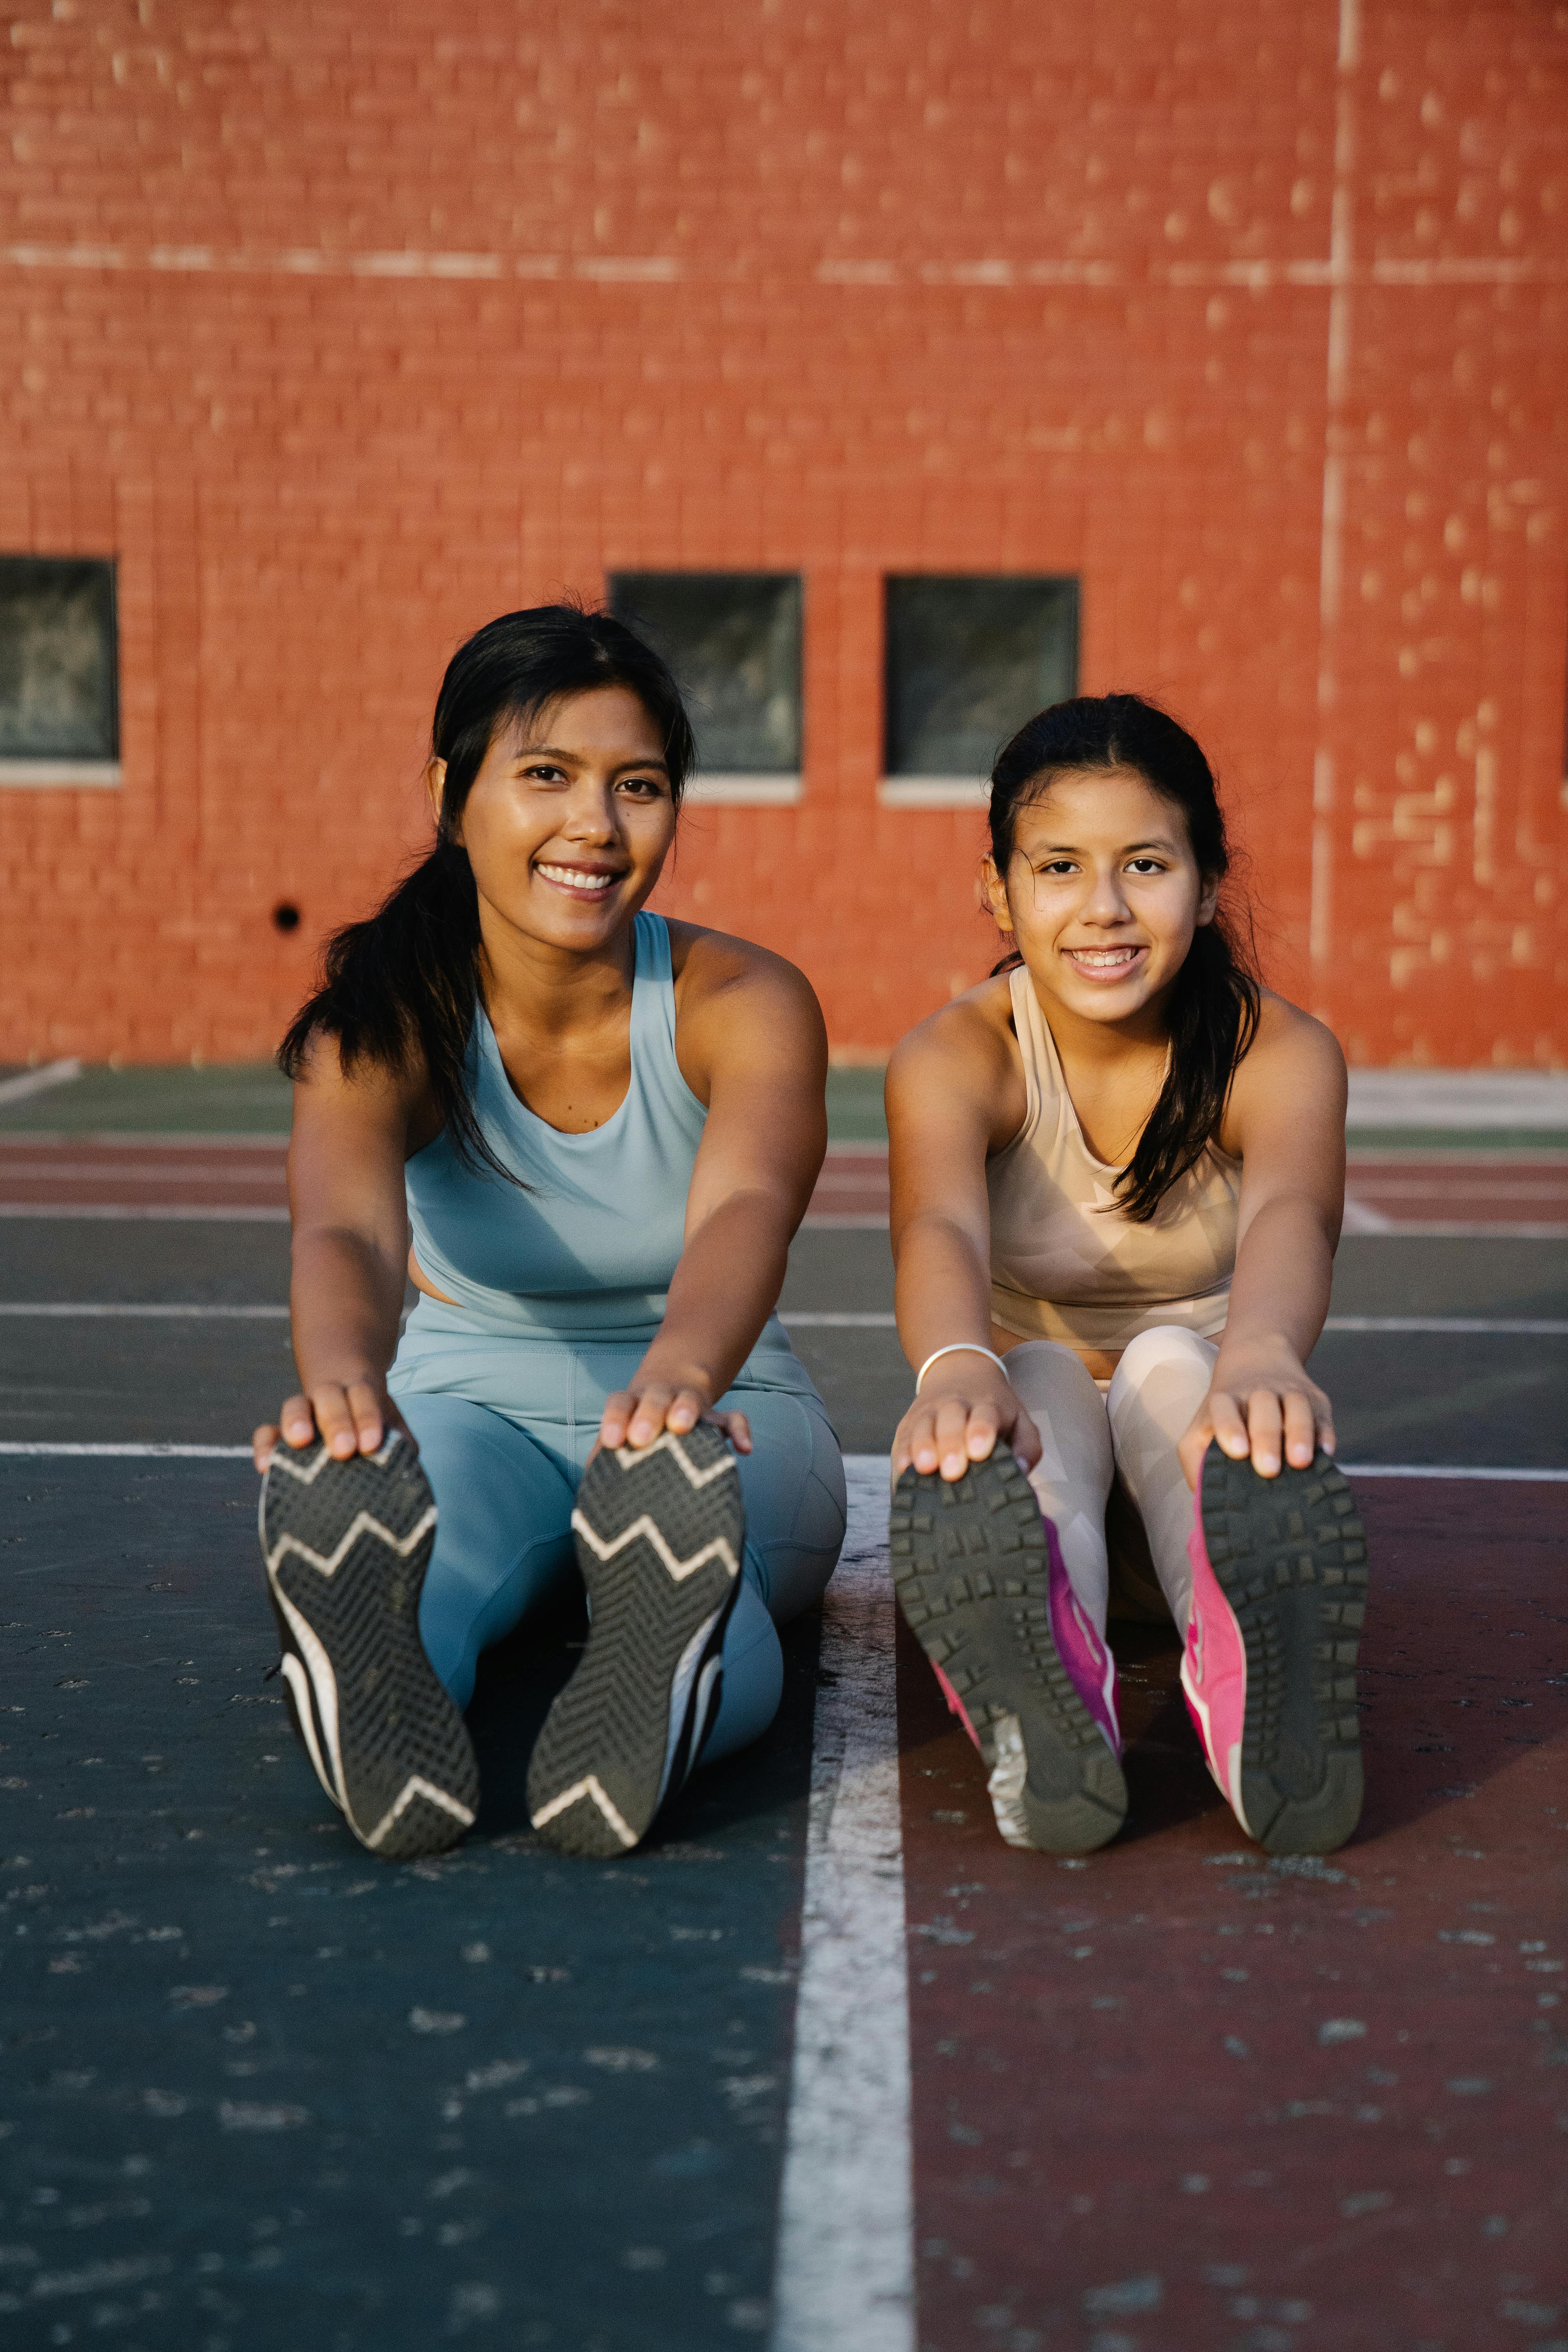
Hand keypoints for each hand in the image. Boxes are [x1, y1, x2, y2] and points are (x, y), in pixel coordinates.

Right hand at [252, 1381, 411, 1474]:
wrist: (346, 1393)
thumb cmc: (373, 1421)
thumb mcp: (391, 1424)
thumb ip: (400, 1440)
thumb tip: (407, 1460)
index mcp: (360, 1392)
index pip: (364, 1397)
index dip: (367, 1418)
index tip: (371, 1444)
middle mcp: (329, 1396)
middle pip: (331, 1399)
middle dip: (337, 1423)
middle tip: (343, 1450)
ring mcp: (303, 1410)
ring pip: (295, 1405)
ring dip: (296, 1422)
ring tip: (300, 1442)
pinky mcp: (281, 1431)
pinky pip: (266, 1432)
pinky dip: (264, 1445)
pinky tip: (265, 1467)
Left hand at [596, 1377, 752, 1458]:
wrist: (670, 1388)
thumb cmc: (636, 1429)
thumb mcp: (619, 1437)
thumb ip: (604, 1459)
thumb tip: (593, 1491)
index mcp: (632, 1403)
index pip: (620, 1403)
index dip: (614, 1420)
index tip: (611, 1442)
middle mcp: (660, 1398)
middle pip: (654, 1399)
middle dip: (648, 1415)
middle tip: (641, 1438)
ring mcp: (690, 1404)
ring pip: (689, 1400)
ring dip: (686, 1410)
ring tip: (683, 1426)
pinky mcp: (717, 1417)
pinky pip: (732, 1418)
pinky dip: (739, 1430)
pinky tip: (743, 1449)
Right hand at [892, 1360, 1040, 1483]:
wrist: (959, 1371)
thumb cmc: (994, 1409)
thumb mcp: (1020, 1420)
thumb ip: (1027, 1446)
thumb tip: (1021, 1470)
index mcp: (987, 1405)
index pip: (985, 1416)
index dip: (981, 1432)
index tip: (979, 1452)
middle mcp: (956, 1405)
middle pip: (951, 1421)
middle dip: (950, 1445)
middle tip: (952, 1471)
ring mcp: (929, 1411)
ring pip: (923, 1426)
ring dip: (922, 1447)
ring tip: (924, 1468)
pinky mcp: (909, 1421)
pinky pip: (902, 1436)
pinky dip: (901, 1453)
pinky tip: (902, 1471)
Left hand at [1177, 1342, 1333, 1489]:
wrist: (1259, 1358)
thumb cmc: (1227, 1411)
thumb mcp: (1203, 1425)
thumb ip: (1195, 1457)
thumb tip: (1204, 1499)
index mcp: (1226, 1398)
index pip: (1224, 1408)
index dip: (1230, 1427)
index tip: (1237, 1451)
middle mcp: (1258, 1391)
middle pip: (1263, 1408)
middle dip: (1266, 1438)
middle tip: (1267, 1469)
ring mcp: (1290, 1392)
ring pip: (1296, 1406)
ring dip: (1299, 1434)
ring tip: (1299, 1461)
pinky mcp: (1317, 1400)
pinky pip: (1323, 1416)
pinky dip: (1325, 1434)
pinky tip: (1324, 1453)